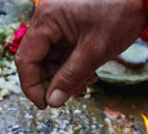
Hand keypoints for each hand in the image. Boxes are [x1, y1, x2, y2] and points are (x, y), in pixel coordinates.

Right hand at [15, 0, 145, 108]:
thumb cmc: (121, 14)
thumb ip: (70, 77)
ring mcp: (57, 21)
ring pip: (50, 58)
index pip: (26, 59)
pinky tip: (88, 74)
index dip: (32, 86)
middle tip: (69, 96)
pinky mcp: (68, 25)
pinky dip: (72, 66)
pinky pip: (62, 51)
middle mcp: (47, 18)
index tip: (45, 104)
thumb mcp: (94, 51)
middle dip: (52, 82)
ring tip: (85, 85)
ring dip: (64, 76)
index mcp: (47, 18)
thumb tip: (53, 101)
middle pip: (36, 60)